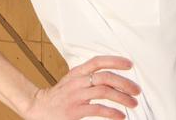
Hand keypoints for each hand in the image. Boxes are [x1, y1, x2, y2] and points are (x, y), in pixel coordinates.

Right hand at [22, 55, 140, 119]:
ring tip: (133, 103)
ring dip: (122, 97)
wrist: (38, 107)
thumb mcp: (73, 79)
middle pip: (105, 76)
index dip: (115, 60)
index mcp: (78, 71)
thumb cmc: (59, 94)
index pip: (98, 61)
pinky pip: (97, 109)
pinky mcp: (75, 110)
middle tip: (137, 89)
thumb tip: (111, 76)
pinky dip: (111, 112)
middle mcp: (78, 81)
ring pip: (104, 91)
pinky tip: (120, 115)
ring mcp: (76, 95)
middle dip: (124, 82)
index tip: (130, 64)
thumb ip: (89, 75)